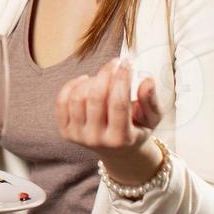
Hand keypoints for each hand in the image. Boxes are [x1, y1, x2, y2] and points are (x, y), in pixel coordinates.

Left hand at [56, 59, 163, 183]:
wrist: (118, 151)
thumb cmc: (137, 129)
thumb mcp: (152, 118)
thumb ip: (151, 100)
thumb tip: (148, 81)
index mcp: (121, 139)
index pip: (118, 103)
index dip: (122, 79)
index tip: (127, 63)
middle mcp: (96, 139)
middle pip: (95, 97)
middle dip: (106, 73)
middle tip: (115, 62)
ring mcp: (78, 136)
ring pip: (78, 97)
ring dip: (92, 80)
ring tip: (104, 76)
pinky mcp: (65, 132)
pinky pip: (62, 102)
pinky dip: (72, 85)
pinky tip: (86, 79)